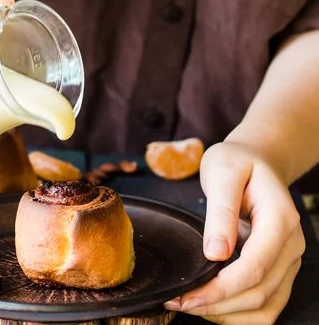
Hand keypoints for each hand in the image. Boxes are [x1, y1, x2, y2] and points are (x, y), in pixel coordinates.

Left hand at [164, 141, 304, 323]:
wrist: (255, 159)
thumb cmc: (237, 161)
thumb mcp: (222, 172)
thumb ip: (220, 211)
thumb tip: (215, 253)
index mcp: (279, 220)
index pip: (255, 267)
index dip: (221, 288)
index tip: (188, 294)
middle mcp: (290, 245)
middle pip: (259, 293)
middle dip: (217, 304)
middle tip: (177, 302)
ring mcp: (288, 260)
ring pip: (265, 307)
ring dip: (226, 313)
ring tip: (189, 305)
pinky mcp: (279, 268)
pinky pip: (266, 304)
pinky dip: (238, 312)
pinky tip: (210, 303)